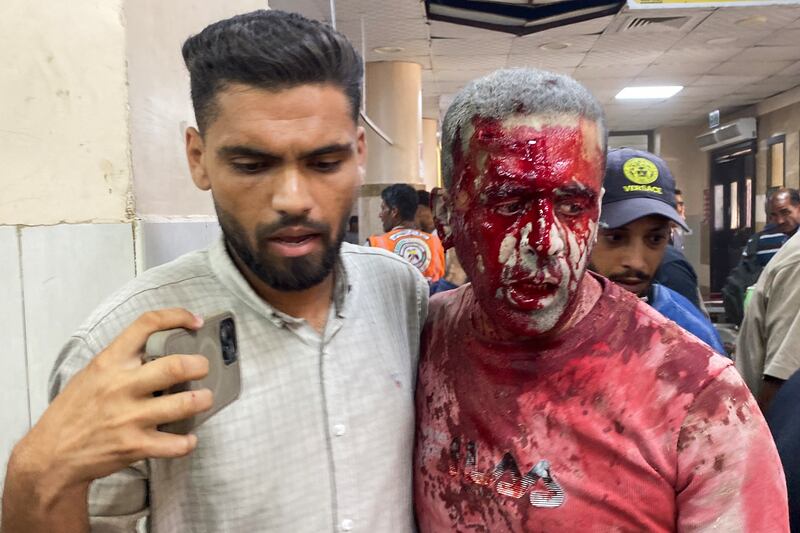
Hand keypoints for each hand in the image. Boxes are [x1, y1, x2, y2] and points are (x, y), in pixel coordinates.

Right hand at [10, 308, 213, 493]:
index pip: (146, 325)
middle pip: (175, 366)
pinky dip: (188, 442)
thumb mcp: (92, 374)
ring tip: (204, 398)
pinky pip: (175, 444)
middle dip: (199, 365)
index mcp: (110, 362)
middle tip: (204, 368)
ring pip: (183, 404)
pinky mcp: (135, 446)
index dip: (177, 317)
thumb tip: (162, 347)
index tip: (195, 322)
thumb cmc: (74, 411)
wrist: (51, 455)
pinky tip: (188, 439)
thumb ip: (122, 360)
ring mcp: (129, 417)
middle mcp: (121, 386)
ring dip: (202, 400)